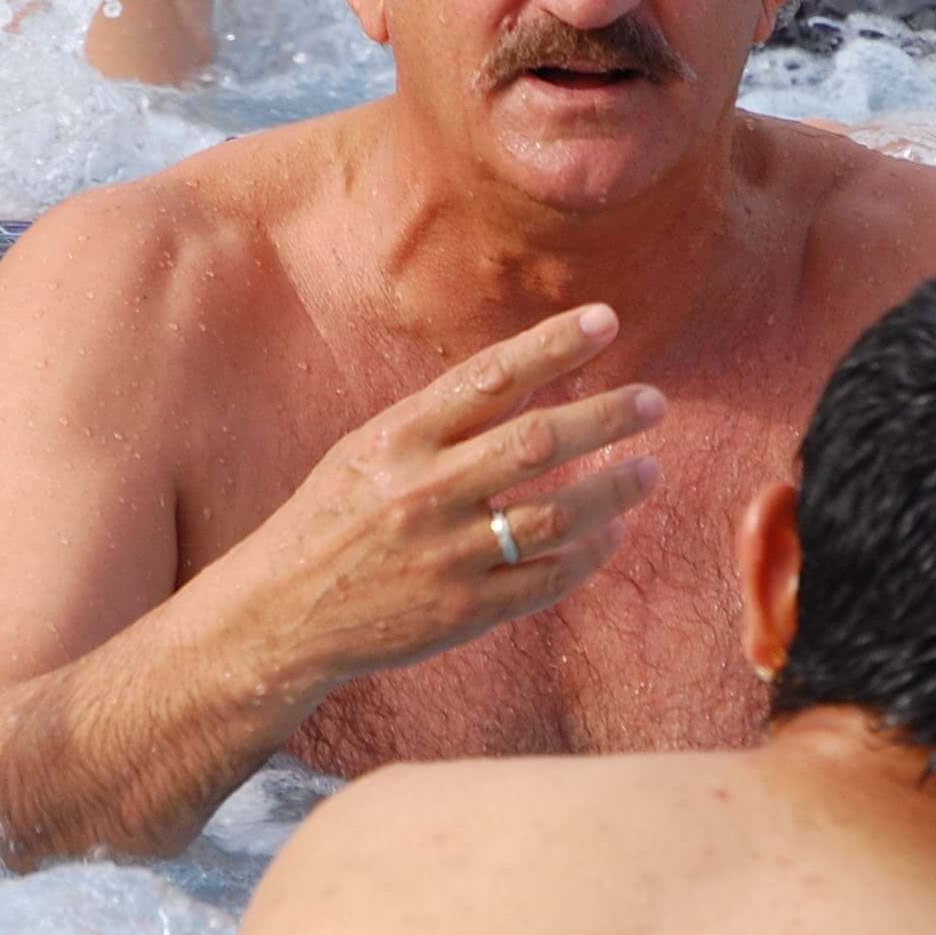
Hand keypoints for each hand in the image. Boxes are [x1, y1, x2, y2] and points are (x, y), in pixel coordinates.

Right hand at [236, 304, 665, 700]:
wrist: (282, 614)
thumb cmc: (333, 519)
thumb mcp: (368, 451)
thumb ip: (442, 419)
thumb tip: (528, 376)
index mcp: (396, 440)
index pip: (488, 378)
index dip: (551, 346)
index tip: (605, 321)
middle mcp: (423, 492)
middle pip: (536, 443)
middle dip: (606, 417)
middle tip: (653, 402)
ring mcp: (446, 555)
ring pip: (556, 515)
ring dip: (614, 490)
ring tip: (649, 469)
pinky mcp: (464, 611)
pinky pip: (548, 578)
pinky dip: (591, 552)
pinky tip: (613, 532)